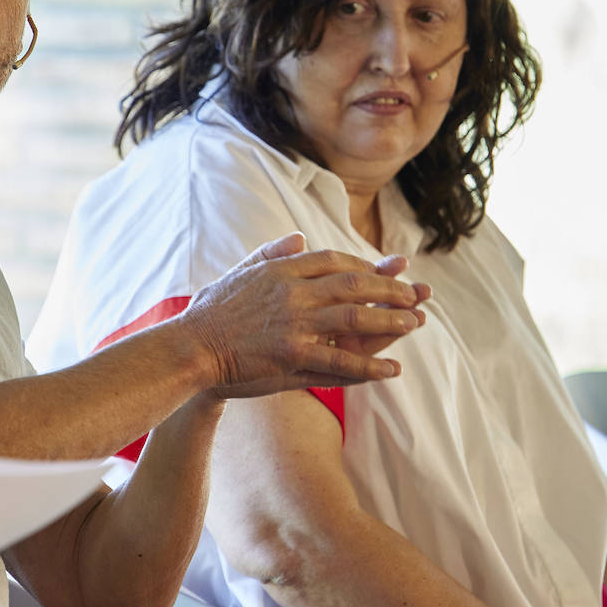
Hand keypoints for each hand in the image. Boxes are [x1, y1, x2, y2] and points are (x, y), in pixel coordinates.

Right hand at [180, 232, 429, 396]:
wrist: (190, 348)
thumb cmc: (210, 312)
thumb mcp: (239, 272)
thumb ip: (270, 254)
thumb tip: (298, 237)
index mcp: (281, 270)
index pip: (335, 260)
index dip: (366, 266)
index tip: (387, 271)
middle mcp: (292, 292)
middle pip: (354, 285)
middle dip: (390, 289)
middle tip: (416, 295)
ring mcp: (294, 324)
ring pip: (355, 318)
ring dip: (390, 320)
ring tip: (415, 323)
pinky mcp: (293, 355)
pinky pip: (341, 360)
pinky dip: (370, 365)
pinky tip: (391, 370)